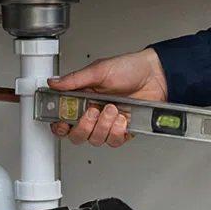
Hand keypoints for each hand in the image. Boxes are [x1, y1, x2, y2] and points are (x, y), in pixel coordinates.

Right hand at [48, 49, 166, 147]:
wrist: (157, 75)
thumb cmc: (130, 68)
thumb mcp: (99, 70)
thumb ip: (75, 80)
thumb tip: (53, 83)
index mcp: (83, 97)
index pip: (64, 118)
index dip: (59, 125)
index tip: (62, 123)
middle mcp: (94, 112)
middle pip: (77, 135)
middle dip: (83, 126)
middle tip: (93, 111)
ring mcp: (108, 122)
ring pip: (95, 139)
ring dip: (103, 126)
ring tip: (112, 110)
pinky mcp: (123, 130)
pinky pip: (114, 141)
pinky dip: (117, 132)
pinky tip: (122, 119)